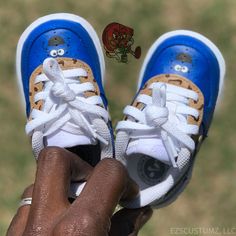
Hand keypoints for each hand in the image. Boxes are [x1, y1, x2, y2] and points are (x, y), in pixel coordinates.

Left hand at [7, 147, 152, 235]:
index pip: (107, 172)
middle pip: (55, 158)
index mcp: (79, 229)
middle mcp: (44, 223)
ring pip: (39, 181)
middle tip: (92, 184)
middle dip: (80, 163)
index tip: (128, 193)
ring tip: (76, 208)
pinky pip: (28, 205)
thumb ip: (127, 229)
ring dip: (62, 187)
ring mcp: (21, 229)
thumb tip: (141, 208)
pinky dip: (47, 207)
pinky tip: (57, 227)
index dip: (124, 178)